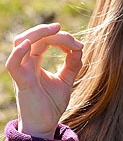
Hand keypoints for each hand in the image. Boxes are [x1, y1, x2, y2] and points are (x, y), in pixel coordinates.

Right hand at [5, 23, 82, 138]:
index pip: (43, 41)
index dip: (60, 37)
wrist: (45, 125)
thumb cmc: (51, 103)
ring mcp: (23, 72)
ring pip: (20, 43)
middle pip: (30, 37)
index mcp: (35, 62)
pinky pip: (13, 64)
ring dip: (36, 33)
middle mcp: (27, 64)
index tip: (78, 45)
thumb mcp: (66, 79)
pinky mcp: (21, 82)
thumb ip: (72, 63)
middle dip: (46, 30)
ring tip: (52, 30)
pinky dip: (18, 52)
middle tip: (60, 27)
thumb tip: (79, 47)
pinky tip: (28, 45)